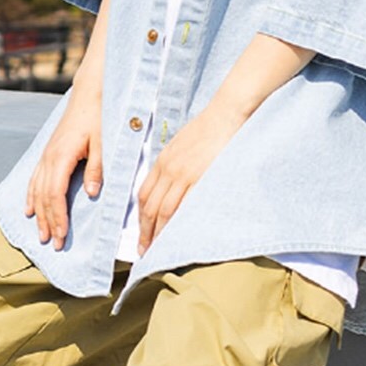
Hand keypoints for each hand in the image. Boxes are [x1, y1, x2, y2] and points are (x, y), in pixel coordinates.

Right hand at [24, 87, 102, 249]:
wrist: (90, 93)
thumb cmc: (99, 116)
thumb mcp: (104, 143)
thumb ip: (98, 169)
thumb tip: (92, 195)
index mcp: (62, 157)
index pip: (55, 194)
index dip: (57, 216)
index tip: (60, 236)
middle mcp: (49, 157)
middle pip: (43, 196)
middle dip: (47, 221)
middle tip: (52, 244)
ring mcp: (46, 154)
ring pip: (37, 189)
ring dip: (38, 213)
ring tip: (40, 234)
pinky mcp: (49, 152)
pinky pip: (35, 179)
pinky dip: (31, 196)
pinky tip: (30, 209)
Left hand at [137, 101, 245, 254]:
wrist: (225, 114)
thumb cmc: (209, 127)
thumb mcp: (182, 143)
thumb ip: (174, 162)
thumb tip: (172, 182)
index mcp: (162, 160)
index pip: (143, 194)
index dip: (140, 217)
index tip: (142, 233)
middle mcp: (167, 168)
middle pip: (149, 206)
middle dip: (144, 232)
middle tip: (144, 251)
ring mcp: (182, 174)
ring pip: (162, 210)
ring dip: (157, 233)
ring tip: (157, 250)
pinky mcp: (198, 177)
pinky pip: (183, 205)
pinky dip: (176, 223)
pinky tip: (177, 235)